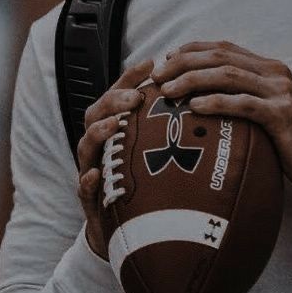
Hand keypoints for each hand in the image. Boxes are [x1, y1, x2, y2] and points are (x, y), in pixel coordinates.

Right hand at [77, 60, 153, 259]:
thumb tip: (208, 103)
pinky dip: (87, 181)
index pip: (120, 97)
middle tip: (134, 97)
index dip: (131, 78)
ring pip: (86, 146)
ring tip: (114, 124)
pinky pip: (83, 190)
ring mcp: (92, 170)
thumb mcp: (158, 151)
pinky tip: (95, 175)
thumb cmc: (146, 183)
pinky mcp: (91, 201)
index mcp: (116, 130)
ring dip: (98, 133)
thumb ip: (171, 129)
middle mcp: (101, 146)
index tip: (152, 62)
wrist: (131, 230)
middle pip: (97, 114)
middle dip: (114, 102)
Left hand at [151, 41, 291, 188]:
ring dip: (193, 80)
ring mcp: (279, 91)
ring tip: (168, 91)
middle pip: (221, 57)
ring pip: (229, 75)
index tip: (166, 59)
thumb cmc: (290, 138)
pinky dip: (217, 102)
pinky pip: (244, 104)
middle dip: (184, 62)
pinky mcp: (281, 115)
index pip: (223, 48)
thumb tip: (203, 98)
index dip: (192, 50)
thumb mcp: (266, 110)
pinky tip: (195, 107)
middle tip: (157, 76)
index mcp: (268, 68)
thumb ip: (243, 97)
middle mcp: (274, 73)